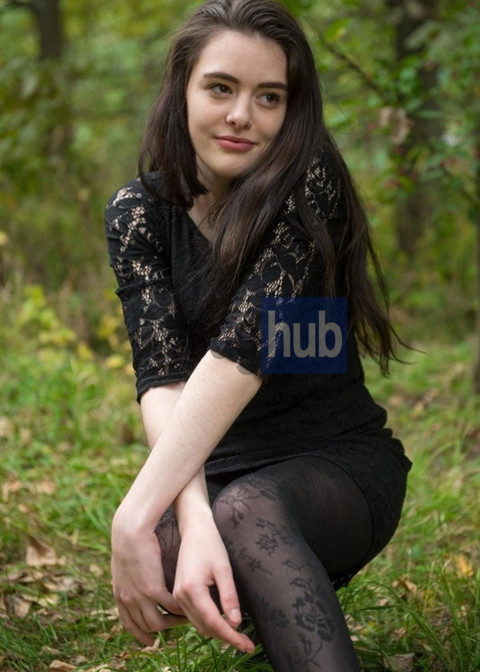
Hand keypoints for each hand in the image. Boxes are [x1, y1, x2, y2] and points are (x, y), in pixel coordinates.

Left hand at [111, 508, 187, 645]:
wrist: (130, 529)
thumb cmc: (130, 539)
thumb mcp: (124, 563)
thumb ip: (129, 577)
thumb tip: (134, 582)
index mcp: (120, 594)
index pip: (129, 623)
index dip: (140, 634)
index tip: (151, 641)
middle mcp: (128, 600)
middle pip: (145, 626)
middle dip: (161, 629)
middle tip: (175, 625)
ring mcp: (139, 597)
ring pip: (159, 622)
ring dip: (173, 621)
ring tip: (186, 616)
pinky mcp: (152, 589)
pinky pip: (169, 607)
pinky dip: (180, 609)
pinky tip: (189, 604)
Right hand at [173, 519, 254, 653]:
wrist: (194, 530)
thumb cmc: (211, 545)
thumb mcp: (224, 569)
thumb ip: (229, 596)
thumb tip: (236, 622)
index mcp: (192, 589)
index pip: (213, 622)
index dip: (231, 637)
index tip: (248, 645)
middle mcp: (181, 596)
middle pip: (205, 627)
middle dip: (226, 637)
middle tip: (247, 643)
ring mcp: (177, 596)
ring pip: (198, 625)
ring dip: (217, 632)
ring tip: (238, 637)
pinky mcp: (179, 594)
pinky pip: (193, 616)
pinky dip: (208, 623)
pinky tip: (222, 623)